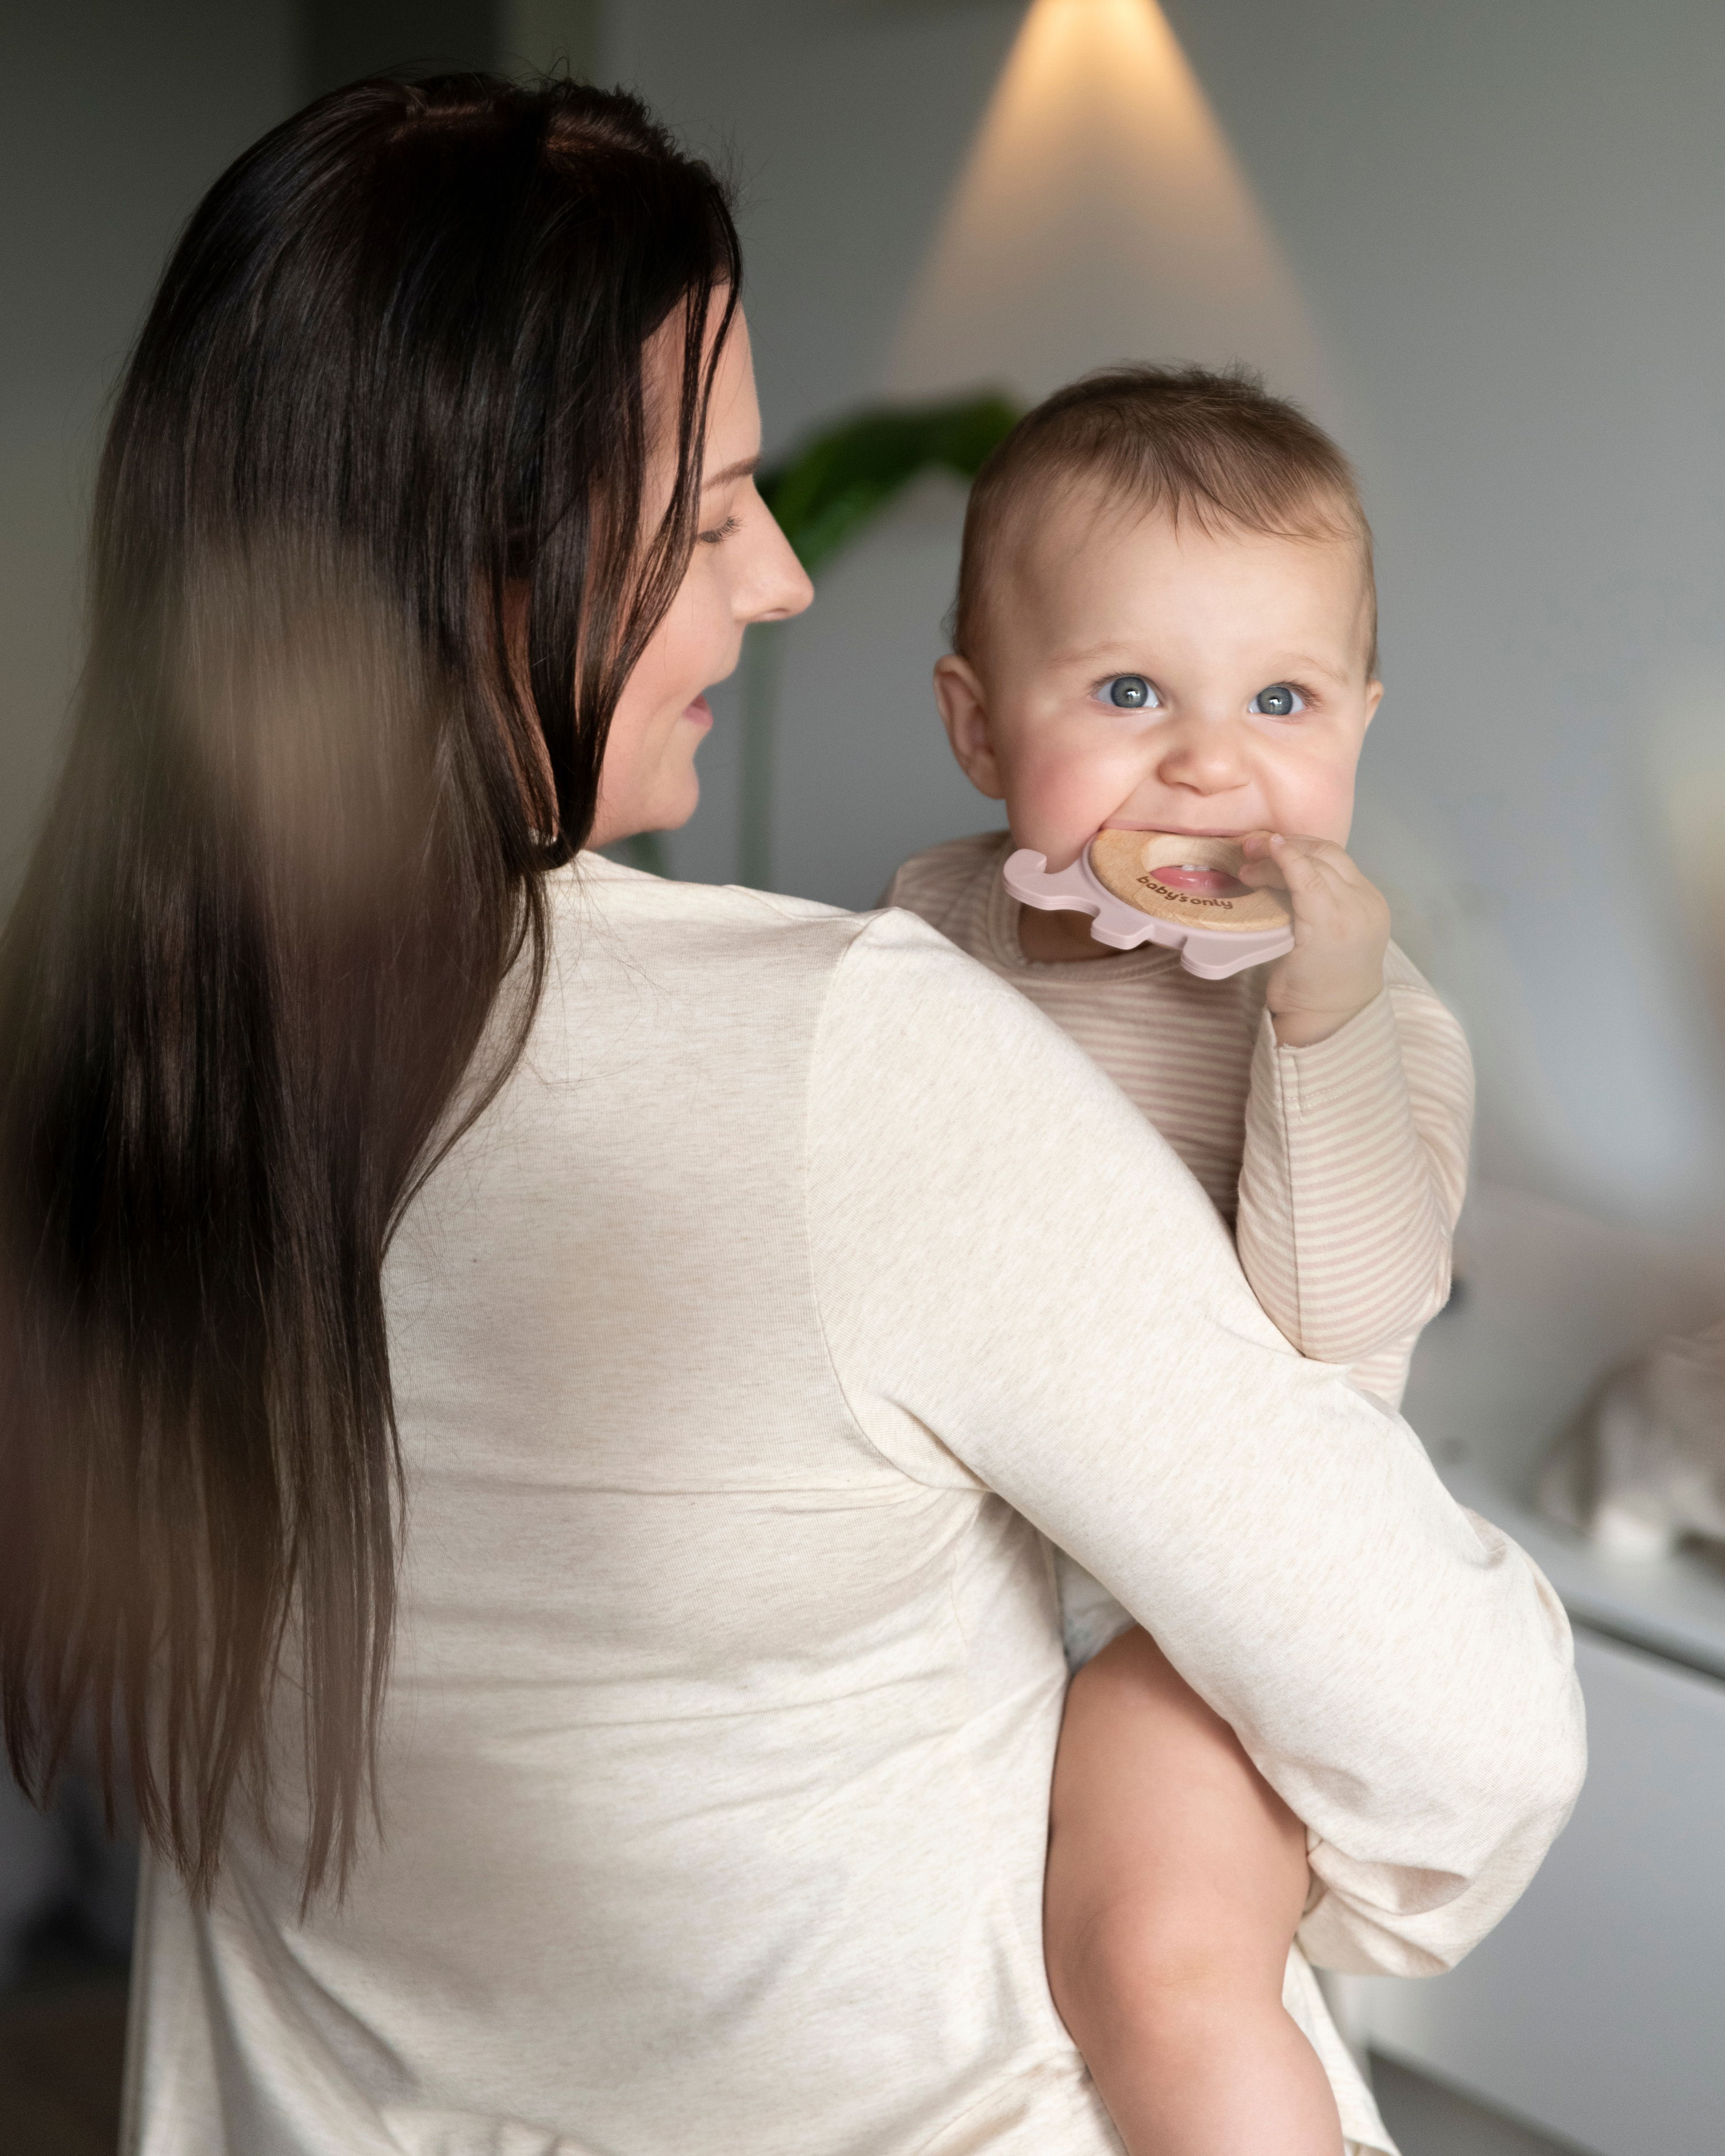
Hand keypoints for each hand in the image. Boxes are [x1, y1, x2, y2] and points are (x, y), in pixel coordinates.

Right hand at [1239, 833, 1389, 1046]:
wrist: (1339, 1011)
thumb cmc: (1299, 991)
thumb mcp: (1279, 953)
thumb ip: (1279, 908)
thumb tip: (1259, 871)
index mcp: (1332, 927)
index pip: (1309, 875)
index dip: (1283, 854)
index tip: (1260, 843)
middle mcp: (1358, 909)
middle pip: (1321, 859)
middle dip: (1286, 848)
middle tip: (1253, 851)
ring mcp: (1371, 903)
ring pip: (1336, 857)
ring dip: (1303, 848)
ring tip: (1274, 851)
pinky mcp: (1375, 901)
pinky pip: (1346, 868)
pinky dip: (1319, 859)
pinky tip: (1299, 862)